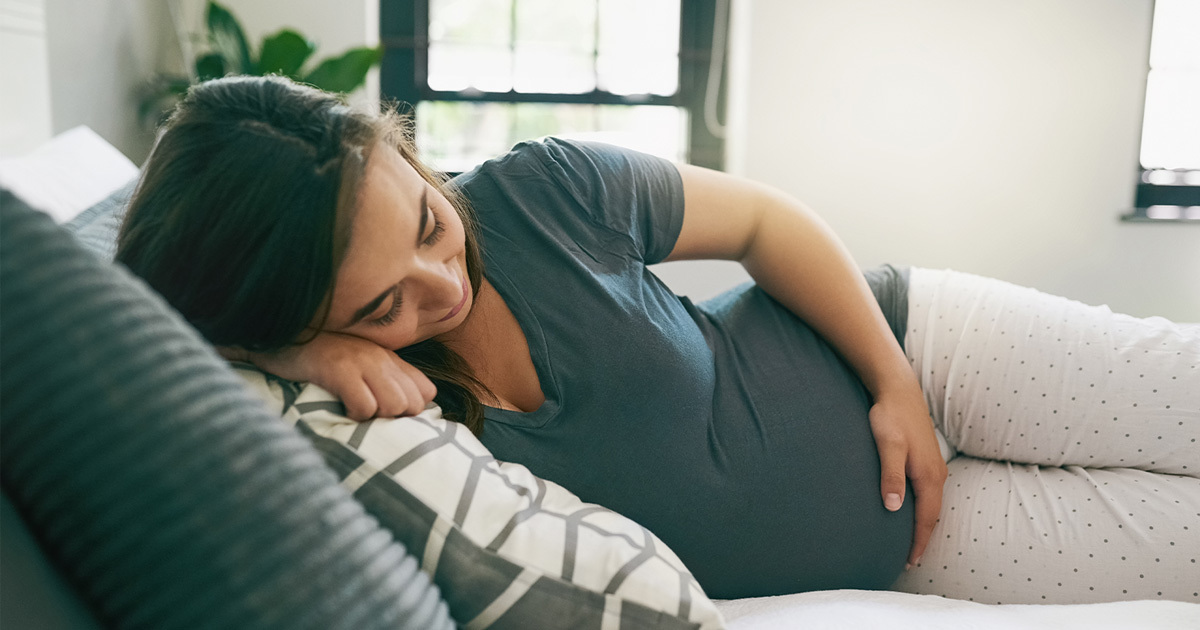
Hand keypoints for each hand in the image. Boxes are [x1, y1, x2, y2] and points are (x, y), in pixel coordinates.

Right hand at [223, 332, 436, 420]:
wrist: (282, 337)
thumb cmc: (320, 356)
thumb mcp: (361, 363)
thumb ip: (386, 379)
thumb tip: (408, 409)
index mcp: (389, 358)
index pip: (426, 393)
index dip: (410, 411)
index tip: (385, 414)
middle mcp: (381, 358)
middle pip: (413, 404)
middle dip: (393, 418)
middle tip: (368, 413)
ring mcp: (362, 362)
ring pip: (394, 406)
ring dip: (375, 417)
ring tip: (354, 410)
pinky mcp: (340, 370)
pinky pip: (365, 406)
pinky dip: (355, 415)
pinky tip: (342, 409)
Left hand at [867, 383, 947, 567]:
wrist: (898, 389)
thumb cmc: (890, 416)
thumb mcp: (887, 445)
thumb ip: (891, 476)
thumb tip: (893, 507)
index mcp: (929, 475)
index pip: (927, 518)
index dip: (918, 541)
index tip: (909, 562)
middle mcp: (937, 474)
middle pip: (933, 514)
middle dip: (923, 537)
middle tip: (909, 559)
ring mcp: (935, 466)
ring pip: (932, 503)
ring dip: (924, 522)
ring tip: (911, 540)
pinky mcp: (928, 459)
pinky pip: (929, 492)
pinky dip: (923, 507)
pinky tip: (911, 509)